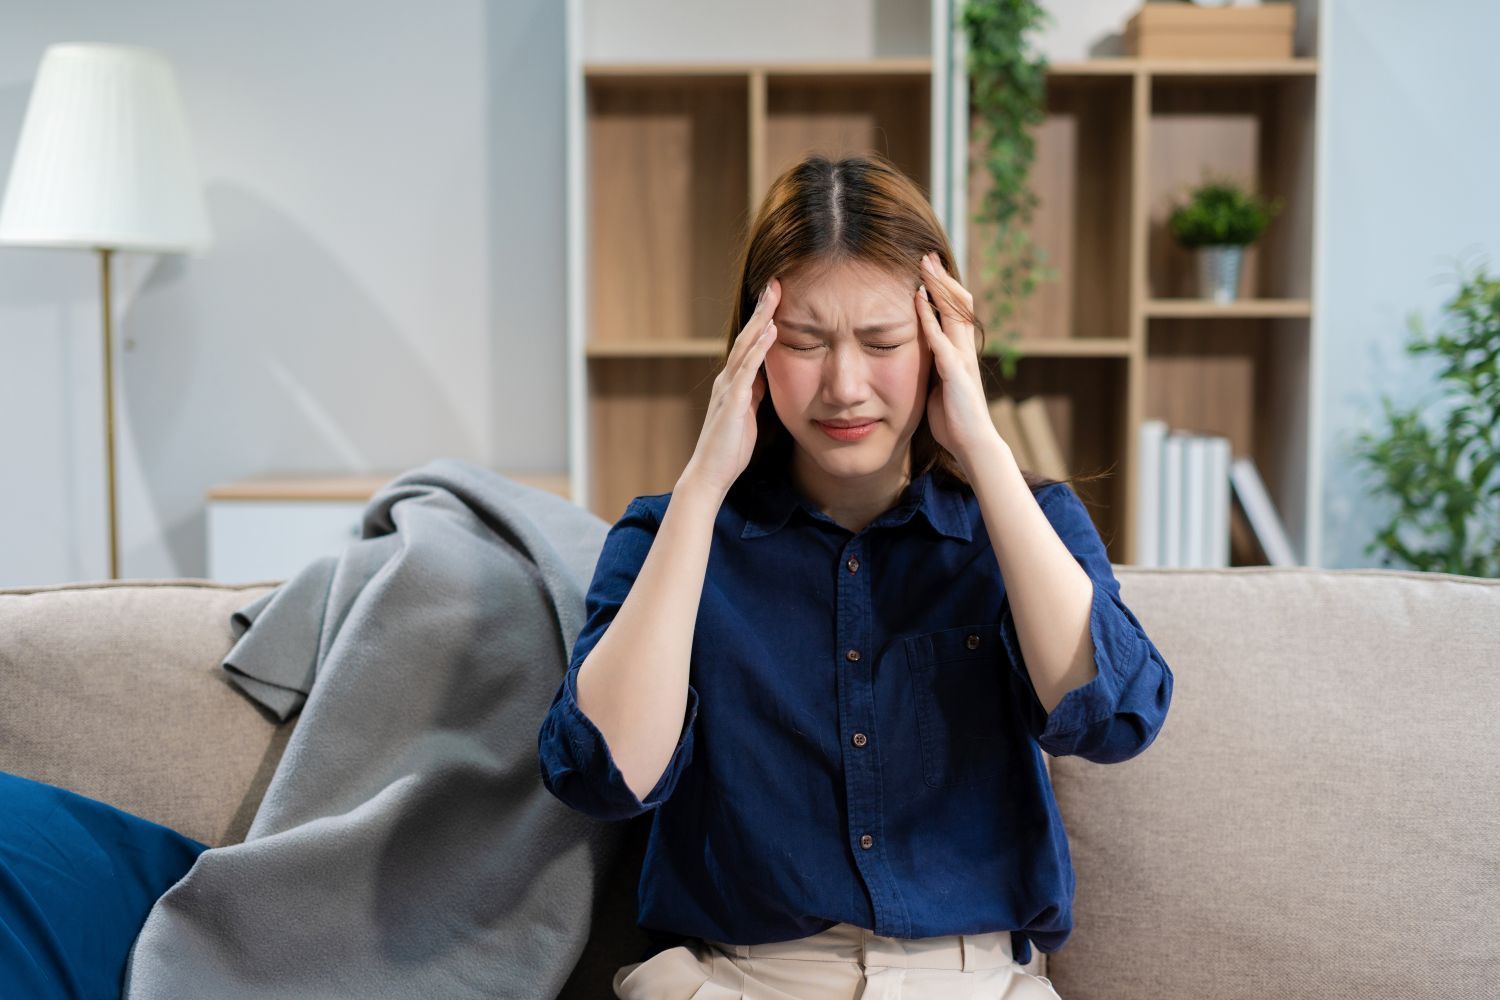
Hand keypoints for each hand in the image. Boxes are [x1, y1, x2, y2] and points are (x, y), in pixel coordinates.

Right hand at [680, 277, 781, 498]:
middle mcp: (728, 380)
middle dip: (761, 309)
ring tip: (774, 295)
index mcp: (733, 383)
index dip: (762, 321)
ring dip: (761, 320)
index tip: (776, 299)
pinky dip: (759, 348)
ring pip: (745, 346)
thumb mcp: (748, 415)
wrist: (710, 474)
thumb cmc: (729, 448)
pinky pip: (747, 369)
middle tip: (774, 283)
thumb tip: (764, 377)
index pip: (749, 345)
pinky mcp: (732, 402)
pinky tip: (771, 330)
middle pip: (746, 337)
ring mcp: (728, 389)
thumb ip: (754, 394)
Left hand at [916, 251, 999, 472]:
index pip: (955, 311)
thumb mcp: (939, 387)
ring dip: (938, 287)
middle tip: (927, 255)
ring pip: (953, 312)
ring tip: (924, 264)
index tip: (928, 269)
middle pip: (958, 302)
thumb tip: (919, 359)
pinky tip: (918, 298)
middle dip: (942, 278)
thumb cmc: (953, 420)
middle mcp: (964, 349)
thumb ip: (933, 369)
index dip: (943, 289)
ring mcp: (961, 358)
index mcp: (960, 352)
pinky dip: (929, 316)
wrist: (972, 444)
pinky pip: (940, 337)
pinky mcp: (954, 371)